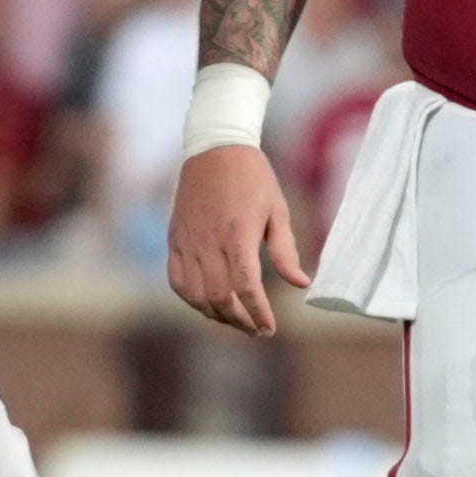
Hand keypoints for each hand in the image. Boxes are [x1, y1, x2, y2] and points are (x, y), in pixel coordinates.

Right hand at [165, 141, 306, 336]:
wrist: (215, 147)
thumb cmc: (253, 178)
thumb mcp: (277, 210)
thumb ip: (285, 251)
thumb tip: (300, 284)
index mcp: (238, 234)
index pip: (246, 287)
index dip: (258, 314)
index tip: (270, 328)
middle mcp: (209, 241)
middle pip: (219, 297)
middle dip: (239, 320)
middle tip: (256, 329)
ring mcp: (188, 241)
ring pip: (195, 295)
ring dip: (215, 314)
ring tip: (235, 319)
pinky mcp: (175, 239)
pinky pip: (176, 281)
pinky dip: (191, 299)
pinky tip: (208, 303)